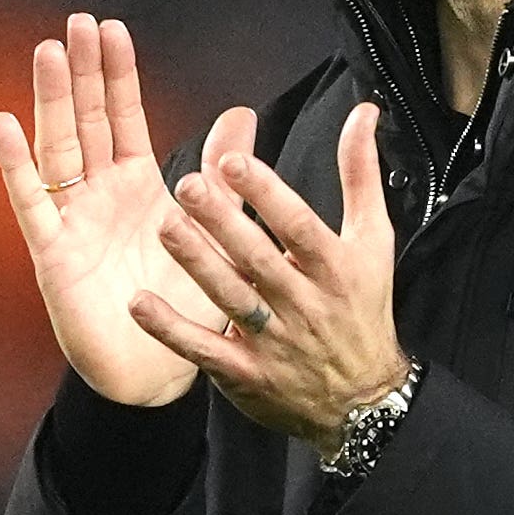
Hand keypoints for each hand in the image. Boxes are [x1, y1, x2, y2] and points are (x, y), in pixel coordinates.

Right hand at [0, 15, 221, 410]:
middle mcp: (99, 196)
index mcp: (137, 186)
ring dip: (50, 101)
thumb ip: (220, 173)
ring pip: (57, 149)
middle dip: (81, 73)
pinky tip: (3, 124)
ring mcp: (72, 221)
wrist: (157, 371)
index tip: (113, 28)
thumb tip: (241, 115)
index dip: (117, 75)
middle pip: (86, 122)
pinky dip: (15, 165)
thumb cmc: (180, 304)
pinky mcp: (52, 254)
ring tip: (48, 52)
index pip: (124, 117)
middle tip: (78, 22)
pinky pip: (31, 203)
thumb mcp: (211, 229)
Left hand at [145, 103, 409, 448]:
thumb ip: (360, 174)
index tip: (234, 162)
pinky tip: (141, 304)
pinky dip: (172, 330)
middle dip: (222, 221)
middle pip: (257, 257)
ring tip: (165, 226)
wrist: (364, 400)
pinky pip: (205, 350)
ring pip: (229, 298)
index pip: (297, 225)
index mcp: (332, 267)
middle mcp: (303, 303)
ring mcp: (273, 341)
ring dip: (196, 263)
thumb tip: (363, 114)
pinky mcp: (246, 374)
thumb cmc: (363, 308)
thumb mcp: (372, 240)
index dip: (266, 193)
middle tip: (186, 184)